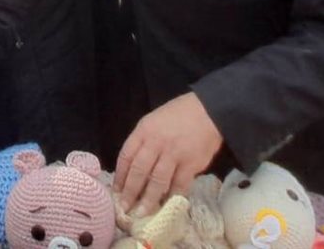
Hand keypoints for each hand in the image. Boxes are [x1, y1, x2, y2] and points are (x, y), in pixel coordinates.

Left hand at [113, 91, 222, 215]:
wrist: (208, 111)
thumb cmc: (178, 115)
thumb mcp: (153, 121)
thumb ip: (143, 141)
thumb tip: (133, 167)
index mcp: (144, 131)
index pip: (126, 156)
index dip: (120, 175)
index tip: (116, 190)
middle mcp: (156, 142)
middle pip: (139, 171)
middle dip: (130, 192)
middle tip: (125, 208)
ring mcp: (174, 154)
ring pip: (157, 181)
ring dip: (148, 199)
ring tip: (141, 213)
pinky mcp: (191, 164)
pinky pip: (179, 185)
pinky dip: (172, 197)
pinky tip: (166, 206)